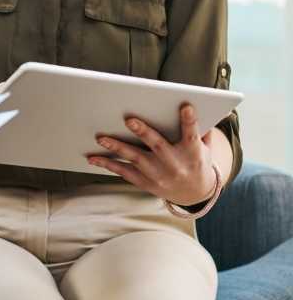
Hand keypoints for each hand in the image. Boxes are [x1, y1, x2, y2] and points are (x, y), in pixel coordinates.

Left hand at [86, 104, 218, 204]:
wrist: (193, 194)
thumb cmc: (196, 162)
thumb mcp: (206, 148)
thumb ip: (202, 130)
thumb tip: (196, 106)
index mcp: (192, 152)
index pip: (192, 134)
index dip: (190, 120)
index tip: (185, 106)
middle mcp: (174, 164)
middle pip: (158, 145)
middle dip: (144, 132)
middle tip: (129, 120)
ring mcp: (158, 174)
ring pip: (135, 158)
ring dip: (117, 147)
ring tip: (101, 138)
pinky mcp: (145, 182)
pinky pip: (123, 172)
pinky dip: (107, 164)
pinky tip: (93, 158)